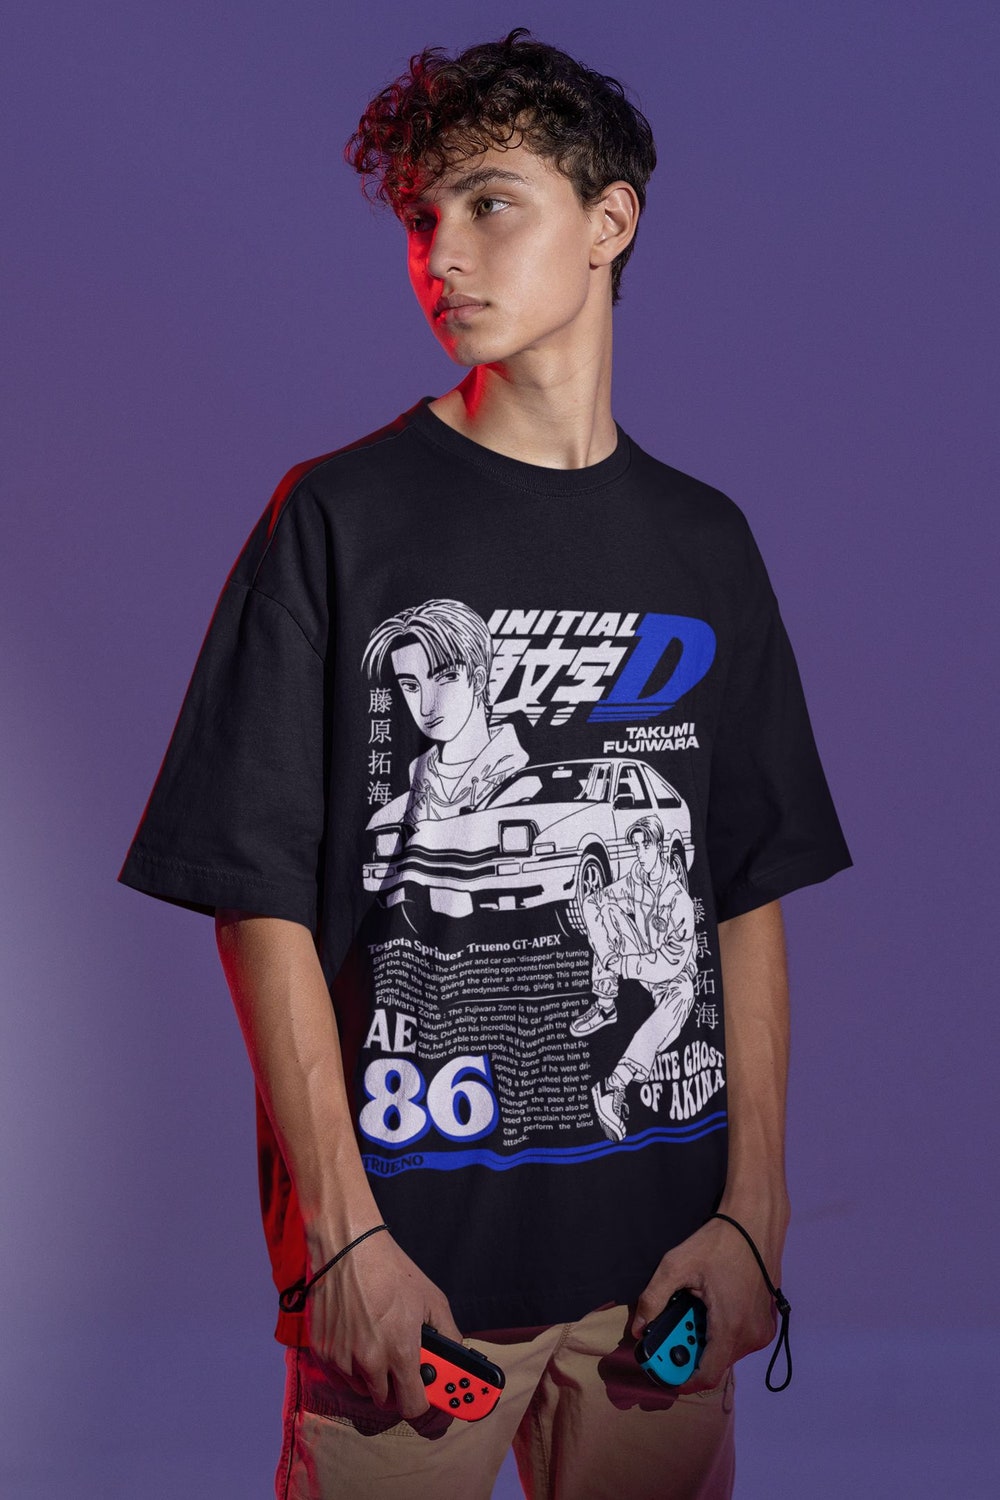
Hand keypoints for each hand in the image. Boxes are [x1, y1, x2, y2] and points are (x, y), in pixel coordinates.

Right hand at [304, 1229, 462, 1419]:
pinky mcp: (323, 1352)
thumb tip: (456, 1355)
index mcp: (400, 1351)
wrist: (348, 1248)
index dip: (422, 1402)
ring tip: (378, 1344)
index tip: (425, 1393)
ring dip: (372, 1378)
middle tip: (402, 1366)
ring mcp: (343, 1358)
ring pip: (362, 1389)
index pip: (413, 1406)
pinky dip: (350, 1367)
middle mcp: (370, 1361)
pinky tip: (358, 1339)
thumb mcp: (432, 1298)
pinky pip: (340, 1376)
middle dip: (398, 1388)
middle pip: (386, 1402)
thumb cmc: (392, 1271)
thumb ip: (449, 1333)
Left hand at [632, 1218, 777, 1391]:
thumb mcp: (677, 1265)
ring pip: (726, 1351)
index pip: (705, 1377)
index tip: (660, 1368)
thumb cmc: (718, 1242)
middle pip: (713, 1362)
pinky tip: (711, 1304)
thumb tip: (639, 1329)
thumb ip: (654, 1299)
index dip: (680, 1378)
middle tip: (673, 1323)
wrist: (755, 1221)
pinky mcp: (767, 1322)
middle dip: (688, 1349)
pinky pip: (738, 1338)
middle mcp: (752, 1337)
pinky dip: (720, 1331)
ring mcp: (763, 1331)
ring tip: (693, 1306)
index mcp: (731, 1328)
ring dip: (704, 1339)